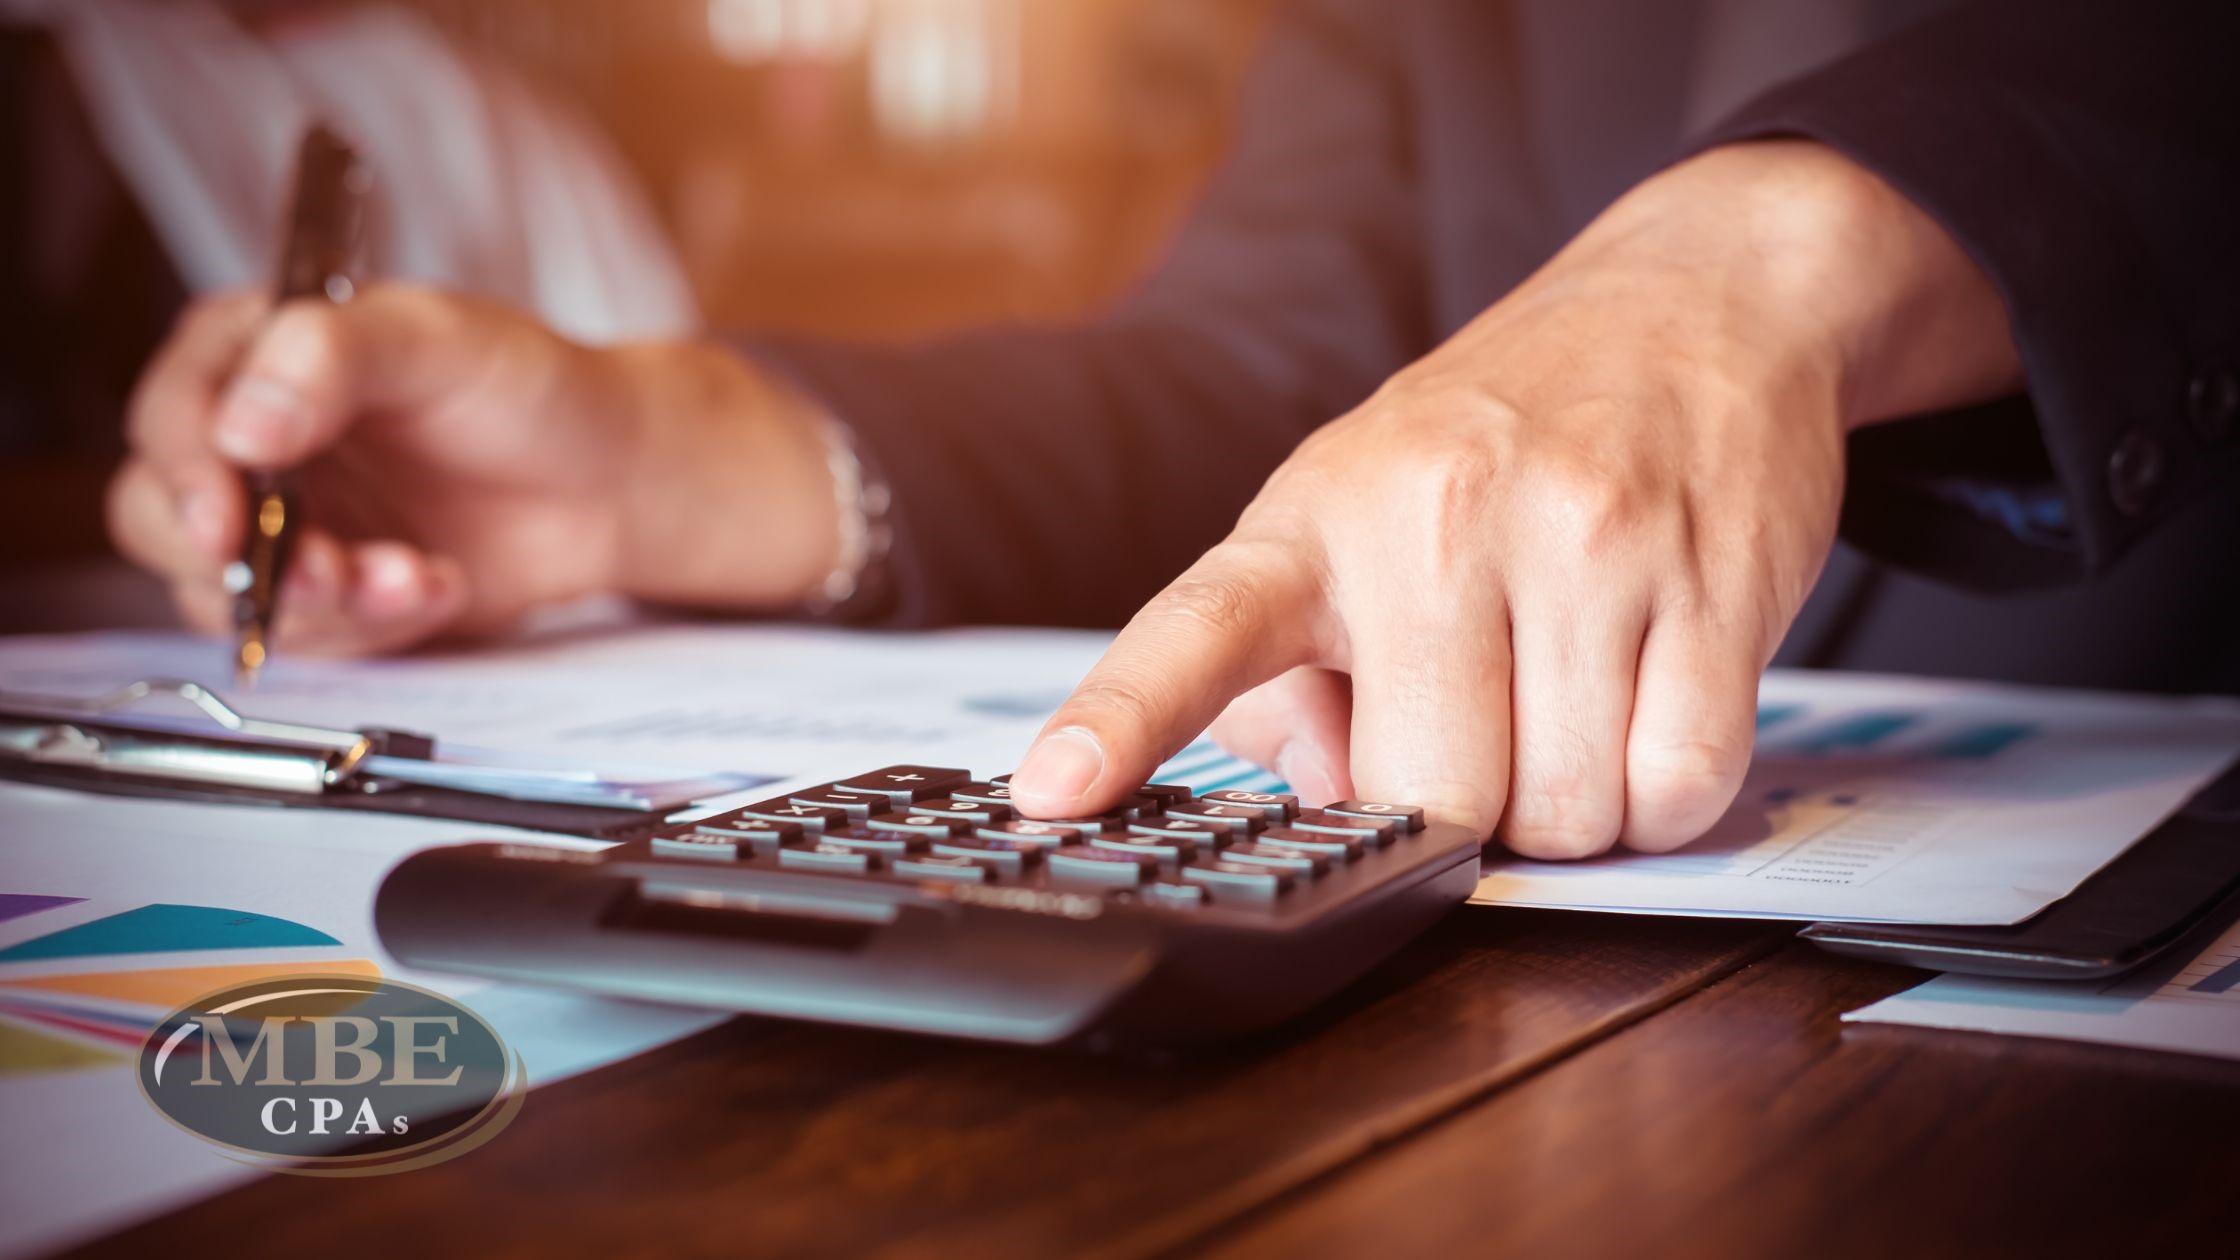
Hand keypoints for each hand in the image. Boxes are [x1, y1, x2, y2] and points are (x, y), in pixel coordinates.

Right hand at [110, 284, 840, 653]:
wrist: (604, 478)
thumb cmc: (524, 388)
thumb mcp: (436, 339)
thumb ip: (331, 358)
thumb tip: (241, 426)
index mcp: (252, 352)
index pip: (171, 412)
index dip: (188, 471)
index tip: (229, 519)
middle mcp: (245, 439)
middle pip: (160, 515)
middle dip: (240, 560)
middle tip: (328, 570)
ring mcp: (279, 522)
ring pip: (223, 594)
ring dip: (318, 602)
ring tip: (413, 574)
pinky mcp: (321, 592)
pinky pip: (302, 635)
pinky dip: (369, 624)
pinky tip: (436, 582)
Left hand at [1008, 142, 2021, 856]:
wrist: (1693, 298)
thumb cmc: (1500, 435)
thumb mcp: (1355, 513)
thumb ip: (1297, 675)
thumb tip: (1327, 794)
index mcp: (1318, 515)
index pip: (1199, 629)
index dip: (1120, 722)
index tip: (1054, 797)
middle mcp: (1437, 520)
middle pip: (1434, 798)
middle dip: (1463, 816)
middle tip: (1487, 728)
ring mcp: (1584, 542)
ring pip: (1568, 813)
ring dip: (1574, 805)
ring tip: (1575, 697)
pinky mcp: (1711, 579)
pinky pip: (1682, 789)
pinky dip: (1667, 793)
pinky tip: (1651, 706)